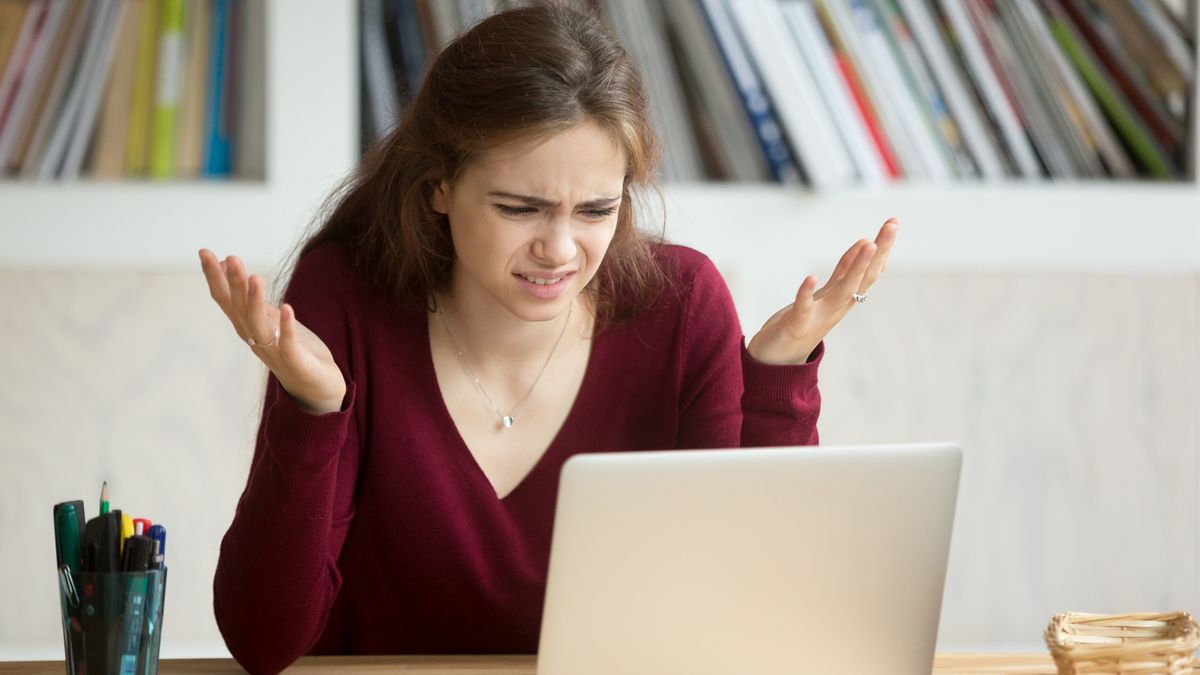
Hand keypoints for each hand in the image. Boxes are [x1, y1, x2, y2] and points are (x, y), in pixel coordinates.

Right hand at [199, 249, 346, 414]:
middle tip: (231, 258)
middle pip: (239, 310)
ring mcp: (274, 352)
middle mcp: (255, 339)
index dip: (215, 277)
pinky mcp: (296, 363)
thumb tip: (227, 264)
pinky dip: (286, 327)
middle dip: (234, 284)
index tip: (205, 252)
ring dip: (255, 302)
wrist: (317, 388)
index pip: (226, 300)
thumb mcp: (268, 318)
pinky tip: (286, 308)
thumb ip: (248, 296)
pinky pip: (288, 344)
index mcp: (248, 327)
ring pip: (259, 325)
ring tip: (255, 277)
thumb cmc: (292, 350)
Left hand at [747, 219, 896, 364]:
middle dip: (879, 250)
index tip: (893, 222)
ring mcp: (819, 317)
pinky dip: (807, 292)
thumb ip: (844, 272)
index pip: (870, 271)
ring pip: (843, 290)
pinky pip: (804, 307)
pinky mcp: (796, 325)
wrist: (777, 363)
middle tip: (892, 224)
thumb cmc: (802, 324)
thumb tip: (864, 243)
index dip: (883, 248)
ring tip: (868, 243)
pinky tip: (811, 277)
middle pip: (864, 277)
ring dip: (856, 267)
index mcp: (844, 298)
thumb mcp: (827, 293)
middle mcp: (838, 307)